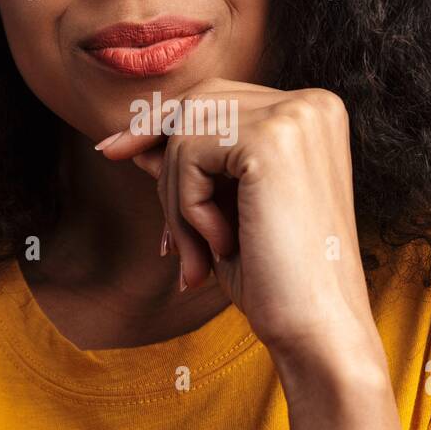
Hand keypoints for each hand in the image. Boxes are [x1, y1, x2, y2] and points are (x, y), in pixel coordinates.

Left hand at [95, 79, 390, 385]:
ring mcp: (296, 116)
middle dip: (163, 163)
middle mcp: (312, 103)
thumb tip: (133, 141)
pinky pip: (188, 154)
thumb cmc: (275, 278)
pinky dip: (186, 207)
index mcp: (314, 113)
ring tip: (198, 256)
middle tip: (159, 229)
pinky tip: (221, 246)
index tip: (113, 152)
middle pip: (197, 104)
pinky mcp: (273, 139)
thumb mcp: (223, 210)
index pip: (216, 99)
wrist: (317, 330)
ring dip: (175, 200)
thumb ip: (189, 167)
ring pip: (186, 131)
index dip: (163, 129)